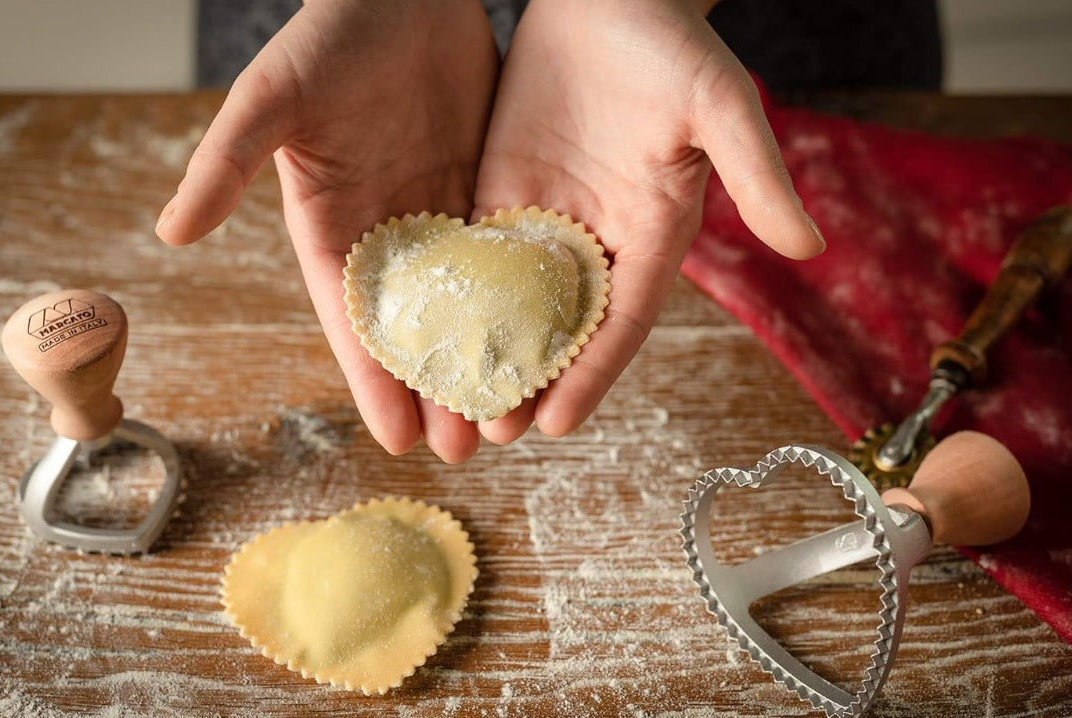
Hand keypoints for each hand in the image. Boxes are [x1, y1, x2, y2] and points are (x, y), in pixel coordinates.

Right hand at [156, 0, 498, 461]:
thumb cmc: (328, 35)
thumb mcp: (272, 98)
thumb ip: (225, 163)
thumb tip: (169, 232)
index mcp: (331, 228)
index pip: (352, 322)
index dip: (372, 381)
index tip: (396, 441)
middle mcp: (388, 232)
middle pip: (415, 330)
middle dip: (437, 390)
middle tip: (469, 451)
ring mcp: (439, 214)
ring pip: (467, 306)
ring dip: (487, 359)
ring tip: (513, 417)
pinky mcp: (484, 189)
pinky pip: (506, 256)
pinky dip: (522, 300)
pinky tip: (548, 342)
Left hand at [472, 0, 824, 444]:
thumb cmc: (671, 40)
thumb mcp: (719, 104)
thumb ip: (756, 174)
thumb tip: (809, 245)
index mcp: (654, 232)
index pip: (620, 321)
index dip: (590, 374)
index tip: (557, 425)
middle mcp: (599, 238)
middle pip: (562, 327)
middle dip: (529, 380)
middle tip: (490, 434)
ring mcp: (547, 216)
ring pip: (512, 300)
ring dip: (484, 350)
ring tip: (449, 402)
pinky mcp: (503, 188)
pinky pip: (477, 250)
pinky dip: (454, 292)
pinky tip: (423, 330)